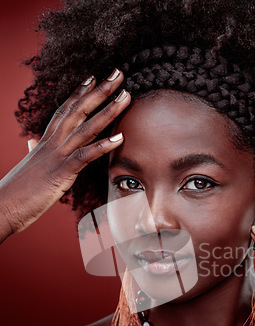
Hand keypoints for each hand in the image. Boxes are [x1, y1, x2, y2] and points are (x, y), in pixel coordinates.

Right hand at [0, 69, 129, 236]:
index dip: (79, 94)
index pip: (64, 111)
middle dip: (100, 91)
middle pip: (78, 110)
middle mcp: (52, 143)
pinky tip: (120, 138)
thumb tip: (32, 143)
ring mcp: (57, 156)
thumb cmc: (17, 190)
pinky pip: (85, 156)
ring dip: (108, 111)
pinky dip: (103, 146)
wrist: (2, 206)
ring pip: (86, 128)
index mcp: (46, 142)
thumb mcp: (30, 166)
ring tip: (126, 96)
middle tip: (117, 74)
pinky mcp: (61, 172)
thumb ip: (34, 152)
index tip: (94, 78)